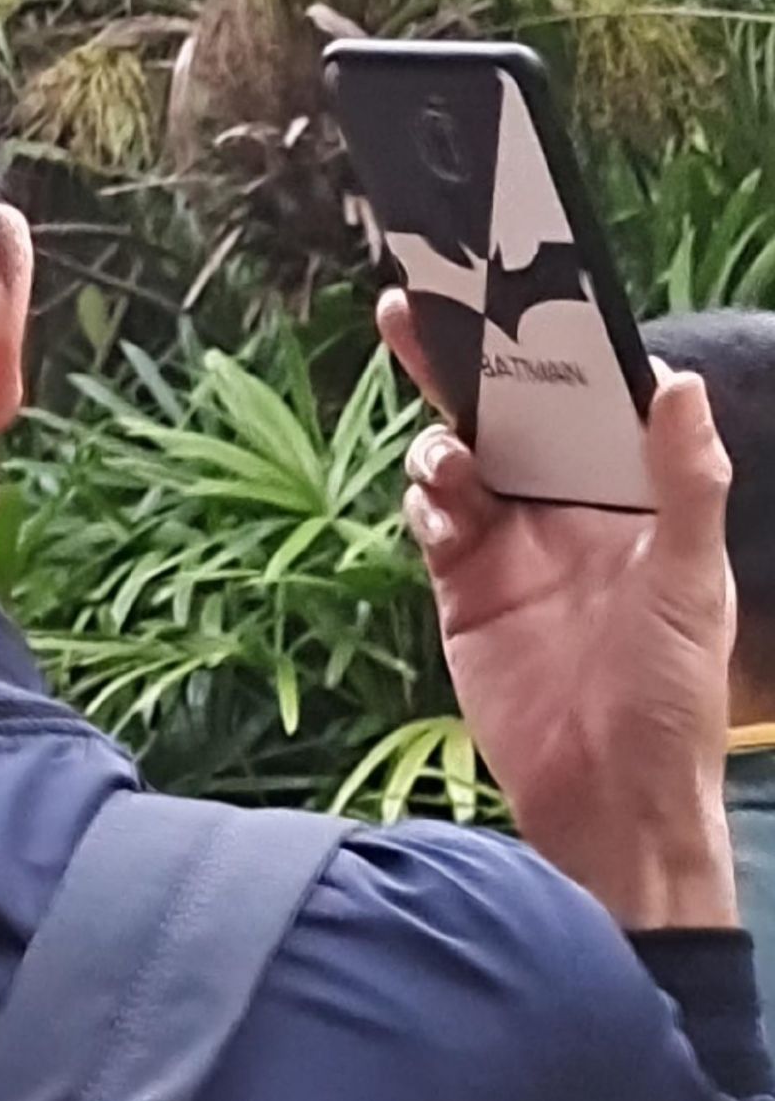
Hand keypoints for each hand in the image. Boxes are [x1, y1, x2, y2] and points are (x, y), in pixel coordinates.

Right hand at [378, 289, 737, 930]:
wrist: (607, 804)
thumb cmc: (671, 701)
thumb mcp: (690, 585)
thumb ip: (683, 485)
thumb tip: (674, 386)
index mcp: (630, 496)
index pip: (586, 401)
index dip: (550, 348)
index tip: (516, 296)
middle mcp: (565, 510)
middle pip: (505, 416)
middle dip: (460, 364)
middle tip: (412, 307)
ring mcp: (509, 548)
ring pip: (457, 464)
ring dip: (441, 448)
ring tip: (447, 467)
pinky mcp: (462, 591)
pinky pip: (430, 526)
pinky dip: (426, 508)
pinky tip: (441, 517)